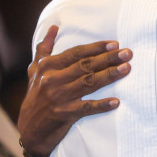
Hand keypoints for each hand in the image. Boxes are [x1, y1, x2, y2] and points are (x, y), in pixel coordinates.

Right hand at [19, 26, 130, 156]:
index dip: (96, 48)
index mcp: (48, 67)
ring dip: (110, 75)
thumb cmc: (36, 96)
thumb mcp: (35, 71)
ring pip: (89, 83)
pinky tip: (116, 101)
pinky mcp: (65, 114)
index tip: (114, 44)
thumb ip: (44, 49)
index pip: (76, 53)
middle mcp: (52, 80)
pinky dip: (101, 105)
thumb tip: (54, 27)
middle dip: (108, 58)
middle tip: (128, 53)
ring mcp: (59, 97)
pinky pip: (86, 108)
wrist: (29, 129)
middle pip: (85, 66)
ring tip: (127, 68)